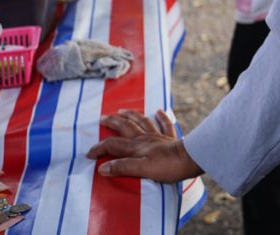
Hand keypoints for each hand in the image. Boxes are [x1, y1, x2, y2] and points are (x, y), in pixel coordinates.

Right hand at [86, 109, 202, 182]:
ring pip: (142, 122)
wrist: (190, 159)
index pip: (113, 145)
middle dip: (113, 122)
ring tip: (123, 110)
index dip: (99, 149)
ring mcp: (158, 136)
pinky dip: (161, 117)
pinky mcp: (171, 138)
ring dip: (132, 115)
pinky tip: (159, 111)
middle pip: (126, 127)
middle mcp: (145, 138)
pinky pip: (165, 125)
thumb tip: (102, 167)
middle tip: (103, 118)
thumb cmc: (167, 166)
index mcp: (136, 147)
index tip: (89, 154)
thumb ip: (122, 167)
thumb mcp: (141, 170)